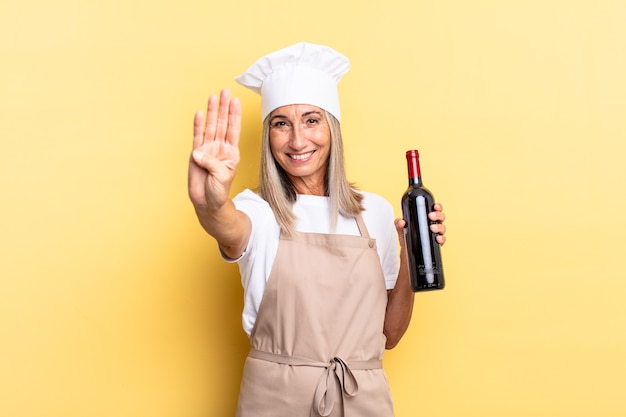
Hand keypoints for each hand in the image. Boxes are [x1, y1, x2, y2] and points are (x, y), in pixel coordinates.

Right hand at [188, 89, 241, 210]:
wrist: (207, 202)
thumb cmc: (219, 191)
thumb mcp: (221, 177)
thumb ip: (212, 163)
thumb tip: (198, 152)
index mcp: (231, 152)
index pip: (233, 129)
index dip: (234, 115)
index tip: (236, 100)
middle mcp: (220, 148)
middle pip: (222, 123)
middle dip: (224, 107)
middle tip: (225, 91)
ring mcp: (208, 149)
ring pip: (211, 127)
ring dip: (212, 112)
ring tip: (214, 97)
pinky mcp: (196, 154)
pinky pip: (197, 137)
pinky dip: (198, 125)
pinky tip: (200, 113)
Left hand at [394, 203, 446, 246]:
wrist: (407, 252)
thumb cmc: (407, 238)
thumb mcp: (402, 230)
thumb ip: (399, 225)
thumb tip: (401, 222)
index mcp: (426, 218)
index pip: (434, 210)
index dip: (437, 207)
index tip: (435, 206)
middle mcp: (433, 224)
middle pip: (440, 217)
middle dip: (437, 215)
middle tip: (430, 216)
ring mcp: (436, 233)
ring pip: (442, 228)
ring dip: (438, 227)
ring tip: (432, 228)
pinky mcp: (436, 242)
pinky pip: (442, 239)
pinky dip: (441, 238)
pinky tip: (437, 238)